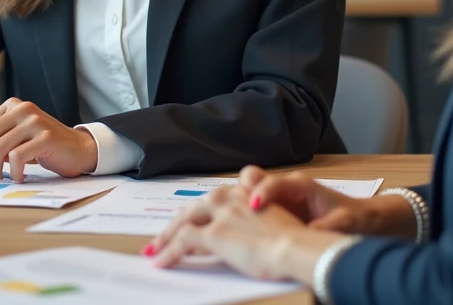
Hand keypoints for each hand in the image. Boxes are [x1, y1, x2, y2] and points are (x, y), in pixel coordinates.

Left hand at [0, 97, 97, 181]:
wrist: (79, 148)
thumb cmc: (46, 146)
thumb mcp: (19, 138)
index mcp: (13, 105)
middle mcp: (23, 109)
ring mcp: (35, 121)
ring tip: (1, 178)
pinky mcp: (46, 137)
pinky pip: (17, 157)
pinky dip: (14, 171)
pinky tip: (19, 177)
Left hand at [147, 184, 343, 283]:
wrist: (297, 247)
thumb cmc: (294, 241)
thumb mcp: (271, 223)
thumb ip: (251, 222)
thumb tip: (243, 237)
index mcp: (244, 193)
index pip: (211, 202)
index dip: (198, 214)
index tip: (188, 224)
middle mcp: (229, 197)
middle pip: (193, 209)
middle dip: (175, 224)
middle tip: (161, 237)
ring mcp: (220, 214)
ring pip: (183, 221)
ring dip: (166, 237)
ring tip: (155, 249)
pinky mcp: (214, 233)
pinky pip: (182, 241)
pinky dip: (168, 251)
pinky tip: (161, 260)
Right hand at [237, 166, 377, 232]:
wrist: (360, 219)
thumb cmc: (353, 217)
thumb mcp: (343, 223)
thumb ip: (325, 227)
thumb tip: (309, 233)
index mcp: (301, 186)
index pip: (274, 182)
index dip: (263, 192)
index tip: (255, 205)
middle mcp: (286, 187)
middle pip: (253, 178)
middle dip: (241, 190)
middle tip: (235, 209)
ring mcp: (279, 198)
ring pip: (248, 191)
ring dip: (238, 203)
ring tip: (233, 222)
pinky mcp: (276, 211)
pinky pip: (253, 207)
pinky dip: (243, 215)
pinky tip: (240, 232)